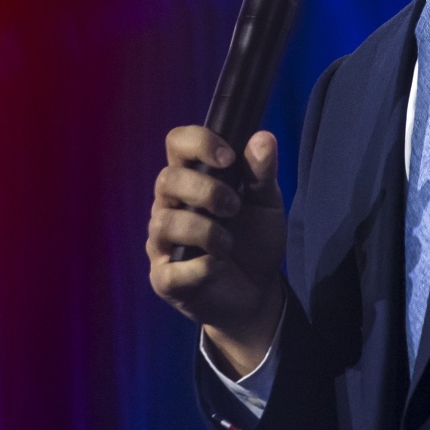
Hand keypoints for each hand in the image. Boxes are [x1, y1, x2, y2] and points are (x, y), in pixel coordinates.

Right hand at [146, 126, 286, 374]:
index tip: (228, 157)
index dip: (198, 142)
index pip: (176, 143)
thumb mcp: (266, 203)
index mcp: (192, 178)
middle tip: (234, 207)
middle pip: (167, 179)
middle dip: (206, 190)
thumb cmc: (254, 239)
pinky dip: (201, 267)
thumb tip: (264, 138)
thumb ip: (262, 172)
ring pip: (164, 222)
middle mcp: (169, 206)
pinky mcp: (164, 279)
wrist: (258, 291)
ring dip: (204, 231)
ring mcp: (162, 243)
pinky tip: (217, 266)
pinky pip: (170, 270)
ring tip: (228, 242)